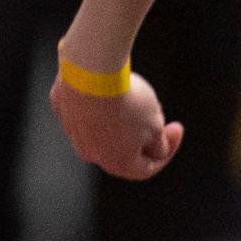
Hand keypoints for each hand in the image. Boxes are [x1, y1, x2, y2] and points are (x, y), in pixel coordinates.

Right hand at [49, 70, 183, 179]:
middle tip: (155, 108)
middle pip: (124, 148)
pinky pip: (88, 106)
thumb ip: (158, 143)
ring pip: (105, 126)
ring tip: (136, 92)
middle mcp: (90, 152)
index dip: (168, 149)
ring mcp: (73, 130)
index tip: (176, 127)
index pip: (146, 168)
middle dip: (144, 130)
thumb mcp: (154, 125)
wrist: (91, 72)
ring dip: (124, 114)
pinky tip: (112, 79)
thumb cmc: (127, 102)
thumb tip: (156, 149)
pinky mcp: (63, 107)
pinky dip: (102, 97)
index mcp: (116, 163)